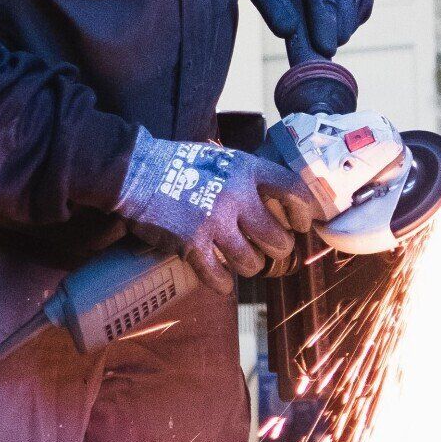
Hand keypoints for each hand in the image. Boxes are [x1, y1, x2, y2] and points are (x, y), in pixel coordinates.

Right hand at [117, 134, 318, 292]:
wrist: (137, 172)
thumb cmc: (182, 164)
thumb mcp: (223, 158)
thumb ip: (249, 175)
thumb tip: (277, 196)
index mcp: (247, 169)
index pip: (293, 190)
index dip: (303, 212)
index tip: (301, 224)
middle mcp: (236, 195)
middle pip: (277, 238)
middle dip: (279, 249)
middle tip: (273, 250)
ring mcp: (214, 221)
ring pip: (252, 262)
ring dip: (251, 266)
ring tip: (245, 261)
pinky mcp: (191, 244)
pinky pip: (219, 276)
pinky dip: (223, 283)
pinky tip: (223, 281)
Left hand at [246, 0, 373, 56]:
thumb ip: (269, 6)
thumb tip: (288, 31)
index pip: (327, 0)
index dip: (325, 26)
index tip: (324, 50)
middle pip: (342, 20)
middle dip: (326, 38)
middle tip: (308, 38)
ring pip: (350, 26)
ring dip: (331, 33)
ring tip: (314, 17)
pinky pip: (357, 23)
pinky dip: (341, 27)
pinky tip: (329, 14)